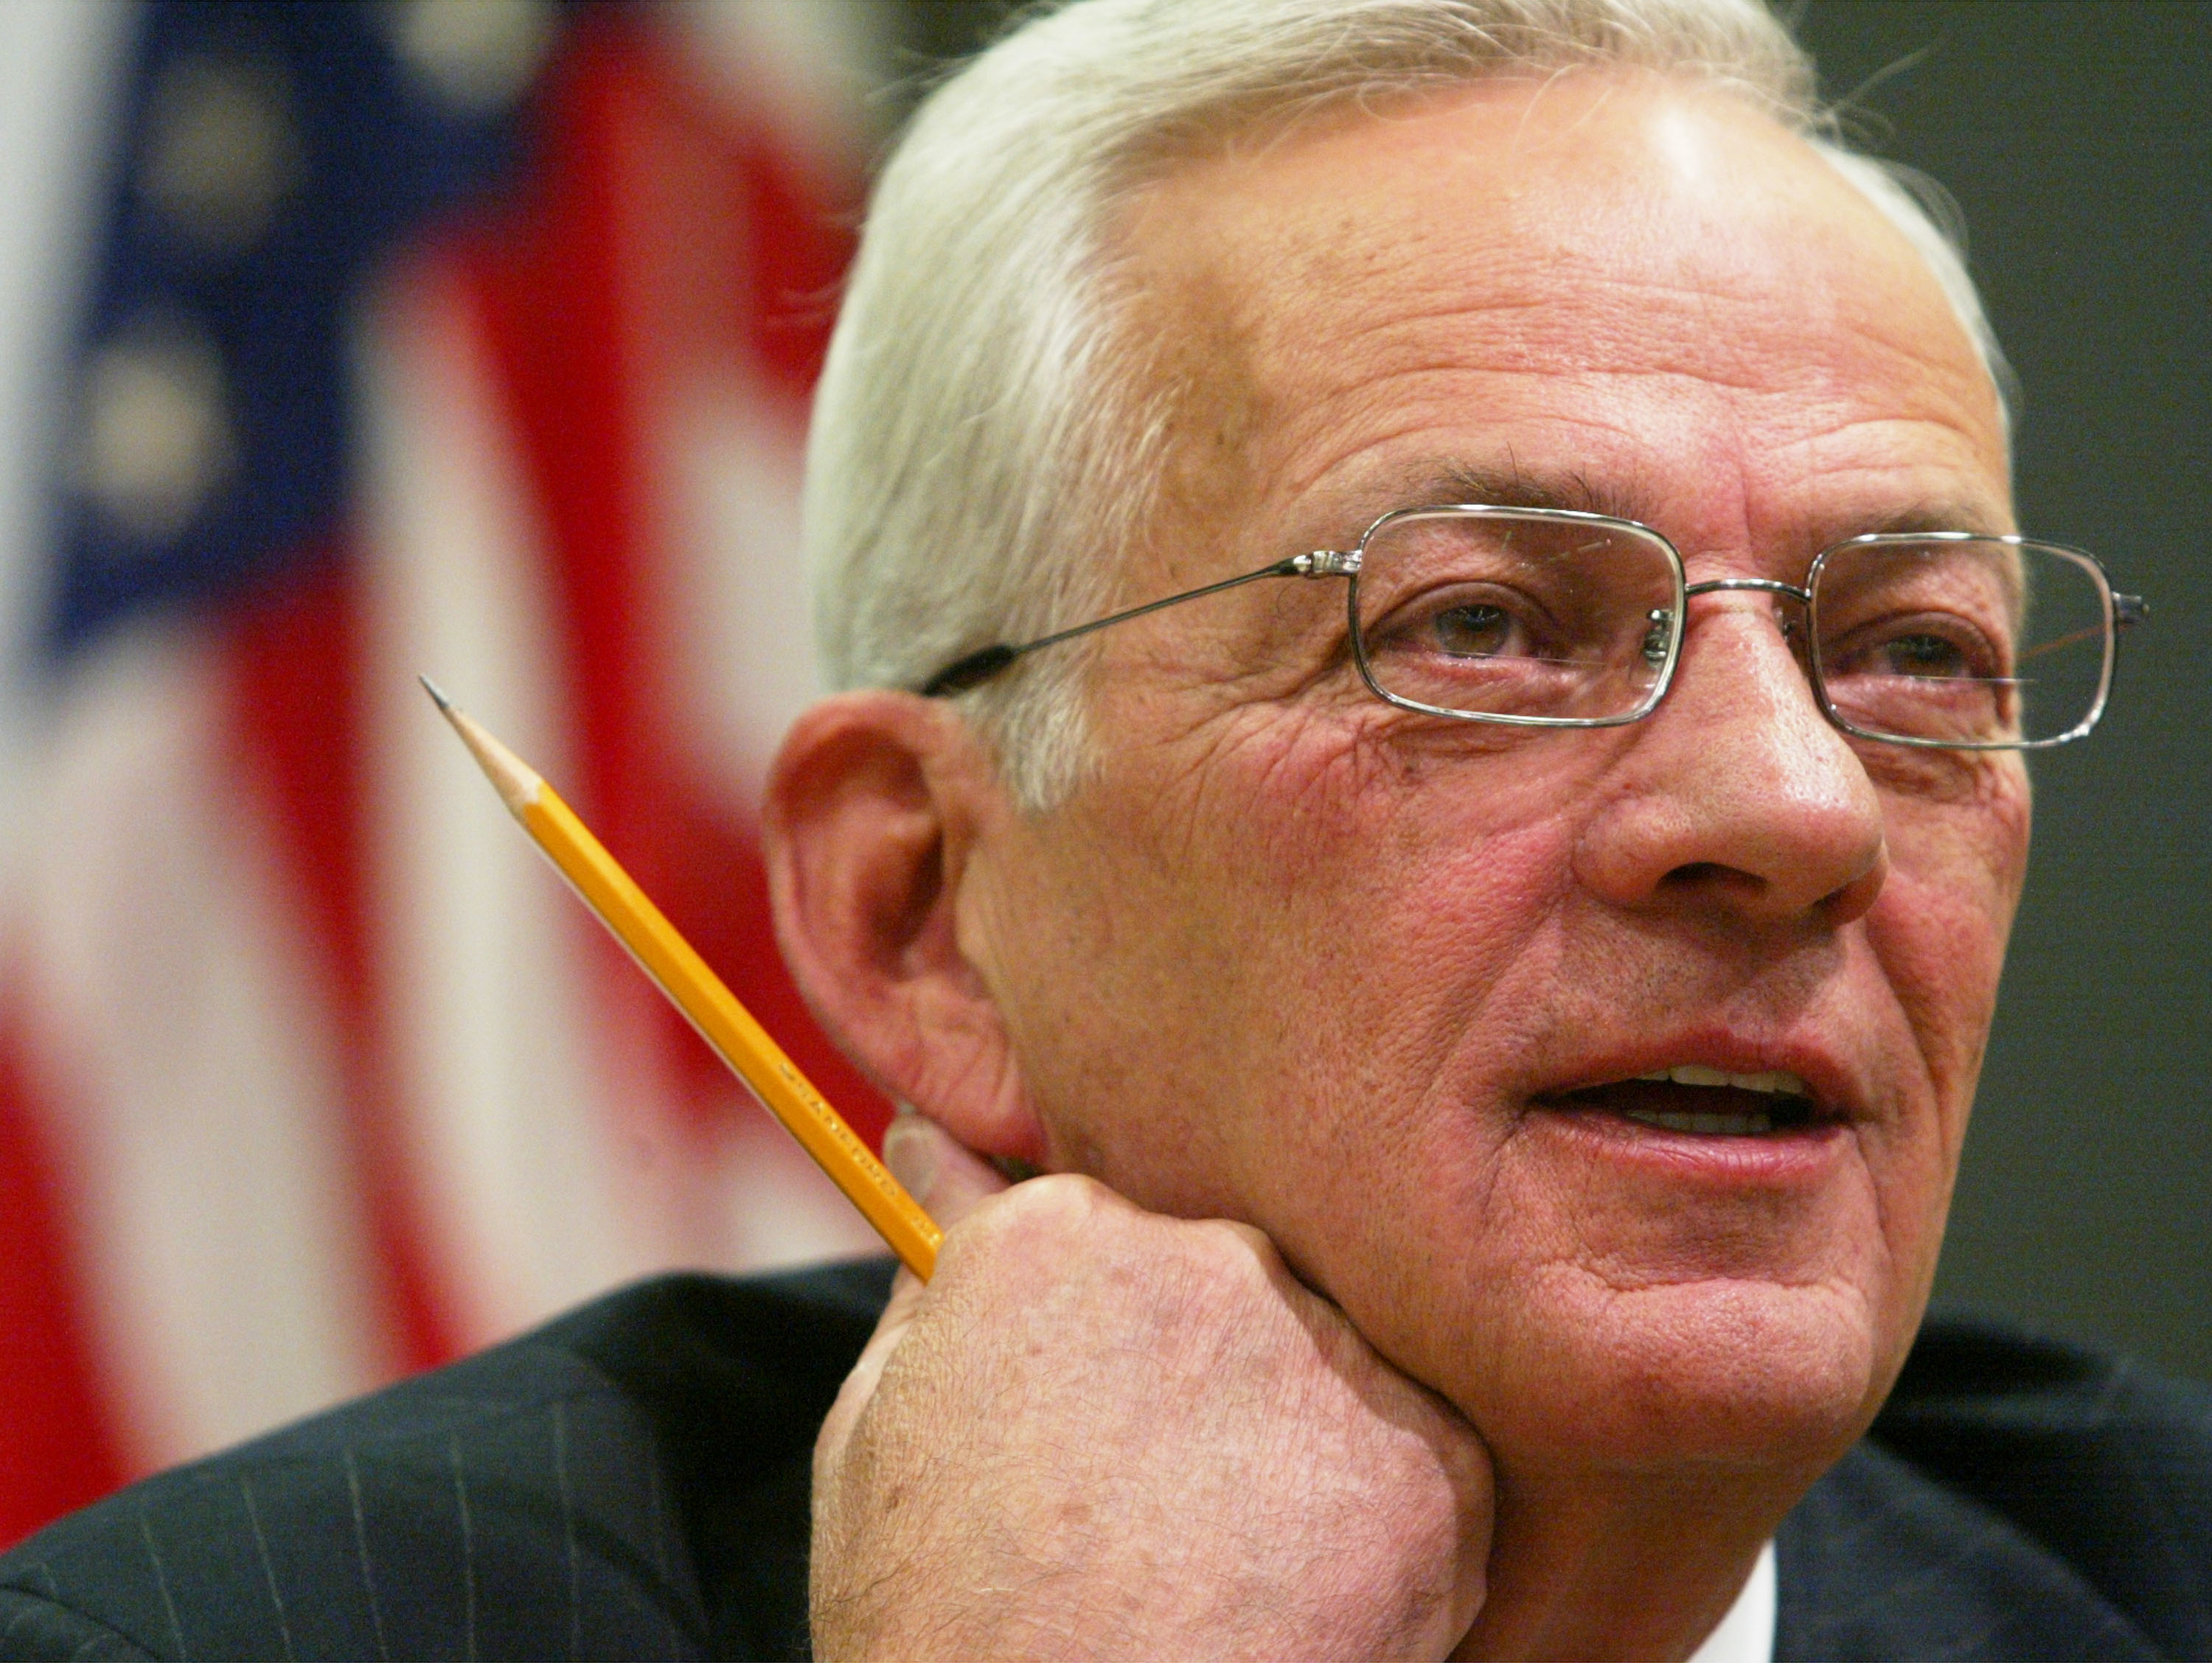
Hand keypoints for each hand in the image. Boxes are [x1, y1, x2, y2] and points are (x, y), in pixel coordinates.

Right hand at [810, 1117, 1493, 1661]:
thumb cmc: (945, 1632)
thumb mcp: (875, 1441)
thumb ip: (925, 1285)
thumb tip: (935, 1156)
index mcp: (1052, 1236)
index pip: (1101, 1225)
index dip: (1104, 1324)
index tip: (1102, 1392)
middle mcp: (1198, 1255)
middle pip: (1219, 1282)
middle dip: (1199, 1371)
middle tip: (1155, 1507)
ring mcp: (1324, 1351)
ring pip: (1327, 1360)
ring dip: (1292, 1439)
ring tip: (1224, 1564)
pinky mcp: (1432, 1459)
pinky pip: (1423, 1453)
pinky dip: (1382, 1522)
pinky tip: (1304, 1596)